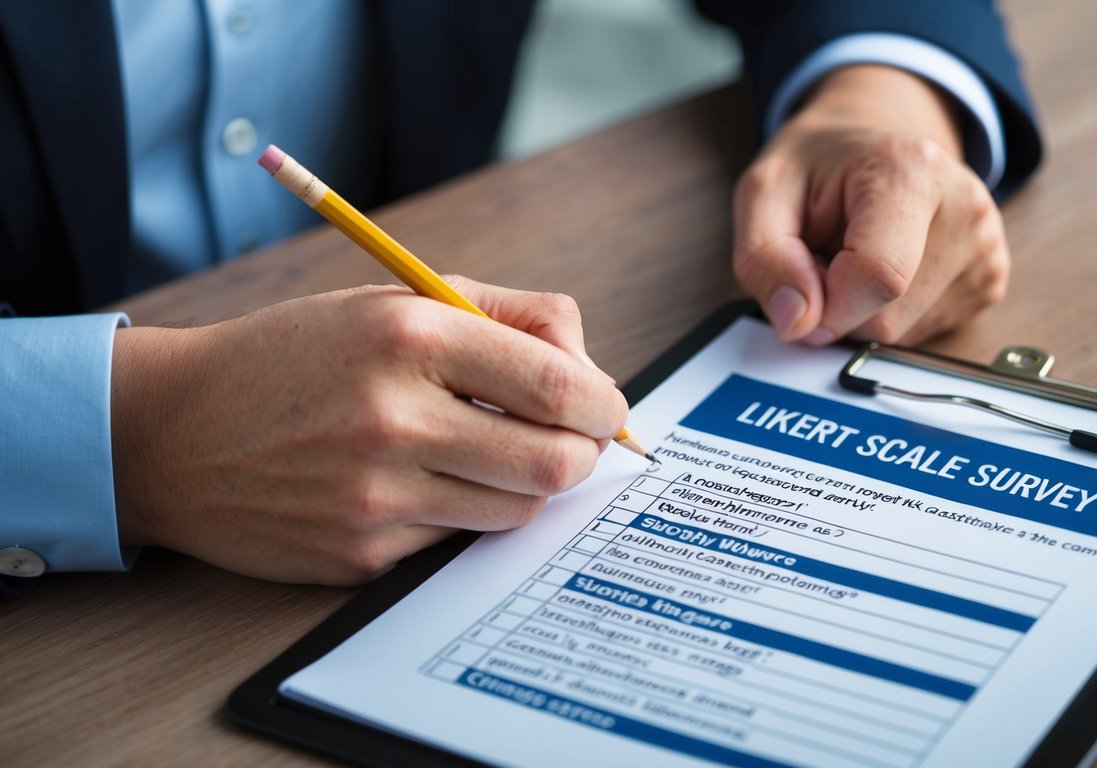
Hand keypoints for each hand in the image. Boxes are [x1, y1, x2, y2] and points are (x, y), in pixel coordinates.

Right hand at [110, 280, 626, 584]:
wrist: (176, 430)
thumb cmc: (300, 356)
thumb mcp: (396, 301)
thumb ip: (506, 316)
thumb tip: (589, 369)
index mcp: (409, 336)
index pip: (557, 383)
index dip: (602, 404)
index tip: (603, 408)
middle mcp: (392, 417)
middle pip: (553, 463)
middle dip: (581, 454)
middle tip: (570, 442)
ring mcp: (374, 495)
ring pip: (514, 509)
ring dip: (522, 484)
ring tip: (485, 453)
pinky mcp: (358, 553)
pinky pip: (454, 539)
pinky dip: (459, 511)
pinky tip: (417, 482)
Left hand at [733, 65, 1009, 345]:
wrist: (866, 148)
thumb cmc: (817, 168)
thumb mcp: (763, 194)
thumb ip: (765, 259)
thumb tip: (797, 322)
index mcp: (912, 170)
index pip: (879, 276)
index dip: (825, 305)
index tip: (801, 283)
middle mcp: (965, 207)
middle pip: (888, 318)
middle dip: (838, 307)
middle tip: (826, 256)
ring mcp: (986, 248)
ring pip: (903, 335)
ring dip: (861, 313)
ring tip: (854, 258)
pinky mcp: (990, 281)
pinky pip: (922, 335)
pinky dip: (888, 316)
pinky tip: (885, 271)